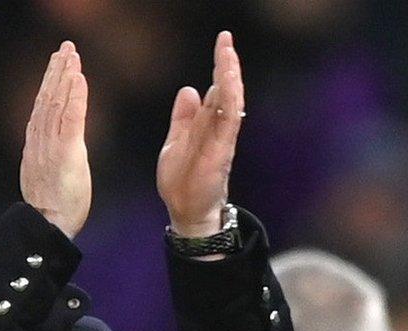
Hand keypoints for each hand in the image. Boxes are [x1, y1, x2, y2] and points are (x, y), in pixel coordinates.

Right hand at [20, 41, 90, 239]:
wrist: (49, 225)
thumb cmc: (52, 208)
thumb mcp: (47, 175)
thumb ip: (48, 155)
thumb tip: (53, 148)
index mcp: (36, 145)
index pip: (43, 107)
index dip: (50, 83)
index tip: (58, 63)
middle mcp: (40, 141)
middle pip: (47, 98)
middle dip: (56, 71)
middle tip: (66, 48)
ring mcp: (50, 145)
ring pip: (56, 103)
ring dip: (65, 76)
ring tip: (72, 55)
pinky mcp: (65, 153)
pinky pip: (69, 119)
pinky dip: (73, 97)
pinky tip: (78, 78)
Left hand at [156, 31, 244, 237]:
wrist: (185, 212)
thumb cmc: (182, 181)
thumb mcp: (175, 141)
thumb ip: (184, 118)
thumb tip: (189, 90)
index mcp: (208, 126)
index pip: (218, 90)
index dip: (220, 67)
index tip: (222, 43)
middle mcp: (219, 130)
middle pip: (227, 92)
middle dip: (227, 65)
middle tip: (226, 40)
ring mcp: (222, 141)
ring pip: (232, 103)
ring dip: (231, 79)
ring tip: (228, 55)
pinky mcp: (221, 153)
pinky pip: (229, 123)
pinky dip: (230, 102)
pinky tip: (228, 84)